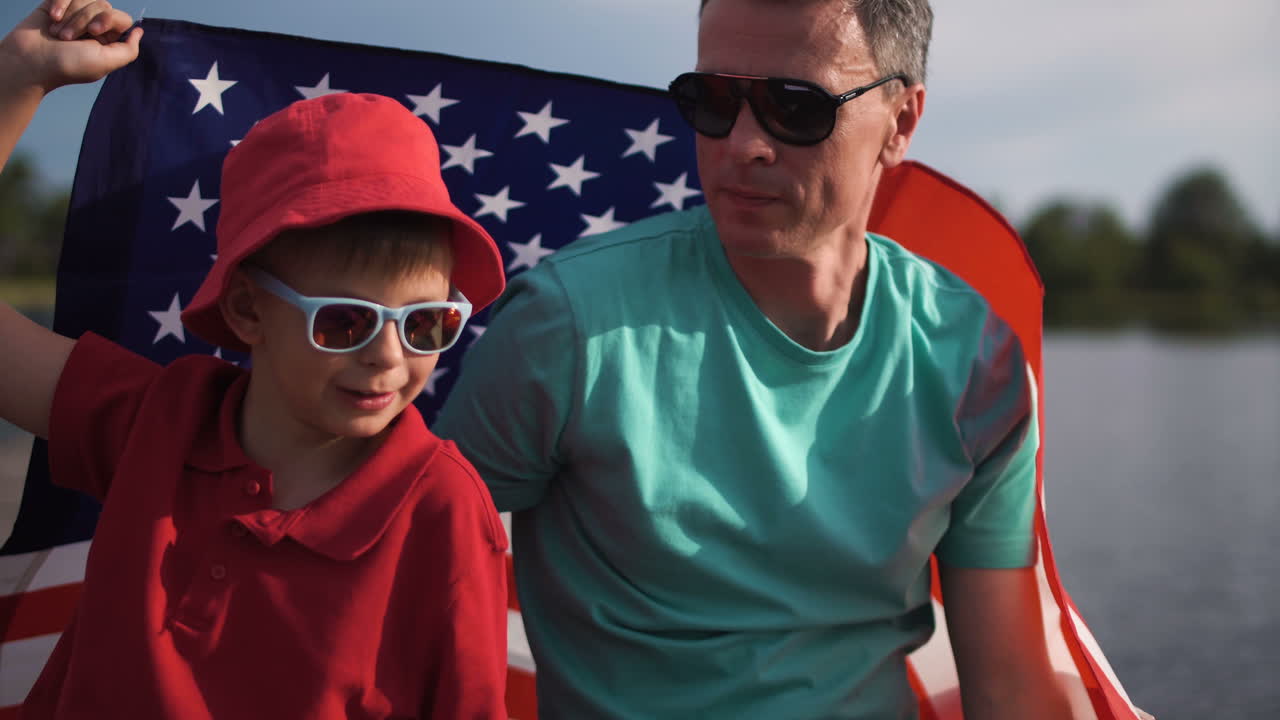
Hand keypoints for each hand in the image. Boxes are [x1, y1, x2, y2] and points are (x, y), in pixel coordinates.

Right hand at [0, 1, 141, 93]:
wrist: (29, 60)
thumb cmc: (67, 65)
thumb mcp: (105, 62)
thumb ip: (128, 50)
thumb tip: (139, 31)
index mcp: (108, 41)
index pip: (122, 18)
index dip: (108, 20)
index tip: (94, 32)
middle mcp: (93, 26)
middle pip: (104, 6)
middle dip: (85, 20)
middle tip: (68, 38)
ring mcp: (75, 15)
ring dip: (71, 17)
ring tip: (57, 34)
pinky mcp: (57, 5)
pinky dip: (59, 4)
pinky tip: (51, 17)